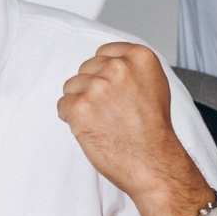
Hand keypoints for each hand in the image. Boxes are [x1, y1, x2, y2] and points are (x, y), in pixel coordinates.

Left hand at [57, 43, 206, 215]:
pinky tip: (92, 129)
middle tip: (110, 111)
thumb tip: (106, 64)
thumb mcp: (154, 85)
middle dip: (92, 89)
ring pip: (72, 87)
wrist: (153, 162)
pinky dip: (71, 119)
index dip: (104, 74)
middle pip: (86, 69)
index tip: (112, 90)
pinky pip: (62, 106)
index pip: (104, 53)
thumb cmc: (153, 131)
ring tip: (103, 122)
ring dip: (81, 104)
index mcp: (139, 57)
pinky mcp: (80, 106)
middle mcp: (118, 67)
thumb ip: (130, 69)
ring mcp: (98, 86)